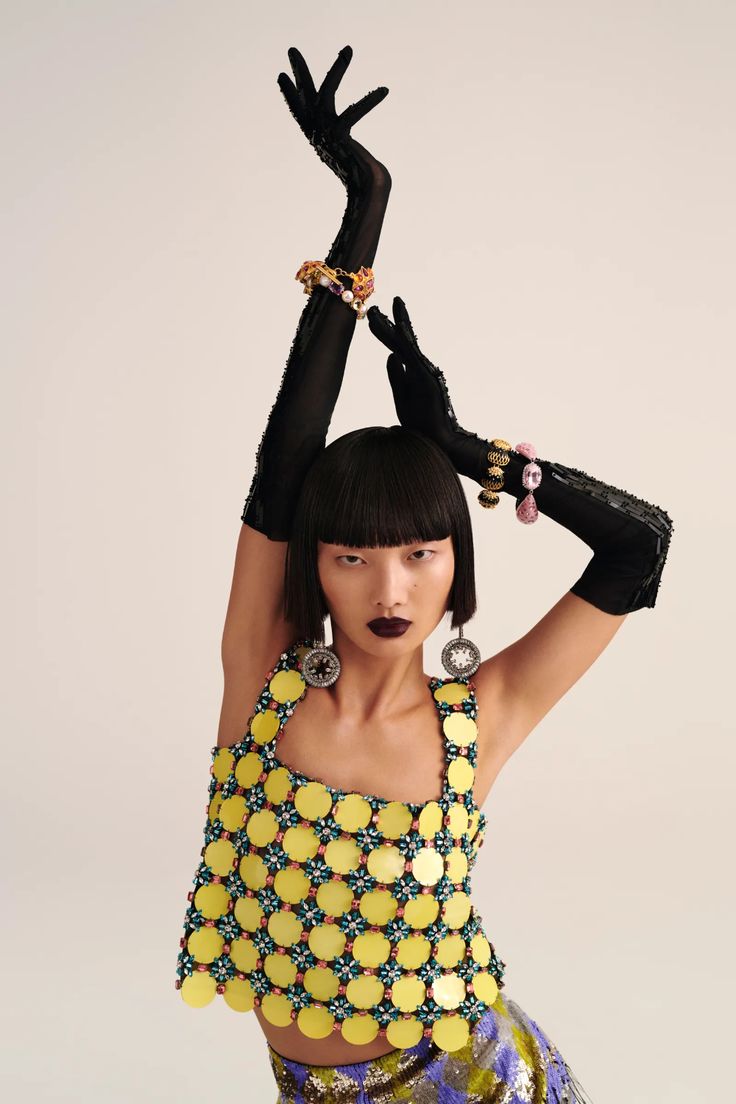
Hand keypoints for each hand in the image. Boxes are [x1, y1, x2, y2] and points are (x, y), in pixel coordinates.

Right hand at [277, 45, 390, 194]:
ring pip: (329, 91)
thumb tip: (346, 143)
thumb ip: (344, 145)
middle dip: (300, 71)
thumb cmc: (358, 174)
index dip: (290, 94)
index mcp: (315, 135)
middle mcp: (316, 131)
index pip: (298, 111)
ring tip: (349, 49)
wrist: (363, 188)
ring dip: (338, 68)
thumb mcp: (348, 157)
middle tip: (292, 50)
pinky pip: (355, 112)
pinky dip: (370, 102)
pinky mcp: (338, 134)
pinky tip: (384, 91)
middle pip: (305, 95)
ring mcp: (326, 131)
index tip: (281, 78)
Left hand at [367, 297, 488, 480]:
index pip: (397, 348)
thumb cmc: (421, 425)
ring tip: (385, 308)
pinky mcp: (425, 378)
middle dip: (388, 324)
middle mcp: (419, 369)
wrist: (438, 441)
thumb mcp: (401, 398)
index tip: (376, 318)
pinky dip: (405, 339)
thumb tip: (390, 356)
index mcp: (412, 374)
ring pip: (406, 343)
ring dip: (395, 325)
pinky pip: (412, 355)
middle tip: (375, 308)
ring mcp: (423, 372)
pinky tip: (398, 326)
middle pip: (401, 341)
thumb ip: (396, 376)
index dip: (386, 333)